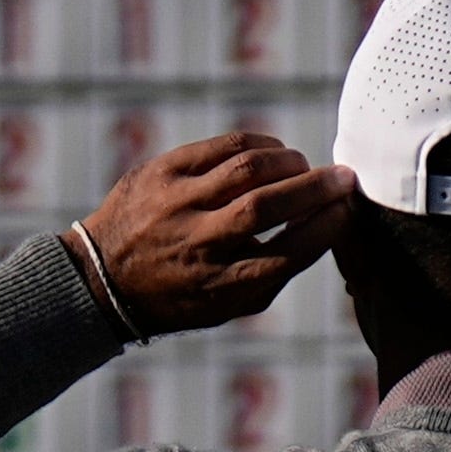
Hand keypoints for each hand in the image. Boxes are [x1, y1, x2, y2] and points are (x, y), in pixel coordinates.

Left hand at [76, 134, 355, 335]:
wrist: (103, 278)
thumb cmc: (182, 294)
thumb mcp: (229, 305)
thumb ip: (276, 271)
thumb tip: (326, 224)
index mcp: (219, 286)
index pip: (286, 253)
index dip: (326, 227)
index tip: (348, 210)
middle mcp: (197, 244)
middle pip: (268, 206)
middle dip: (315, 188)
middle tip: (343, 179)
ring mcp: (176, 204)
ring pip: (246, 169)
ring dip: (288, 163)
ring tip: (302, 168)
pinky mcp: (161, 172)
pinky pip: (221, 147)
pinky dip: (258, 146)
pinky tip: (271, 153)